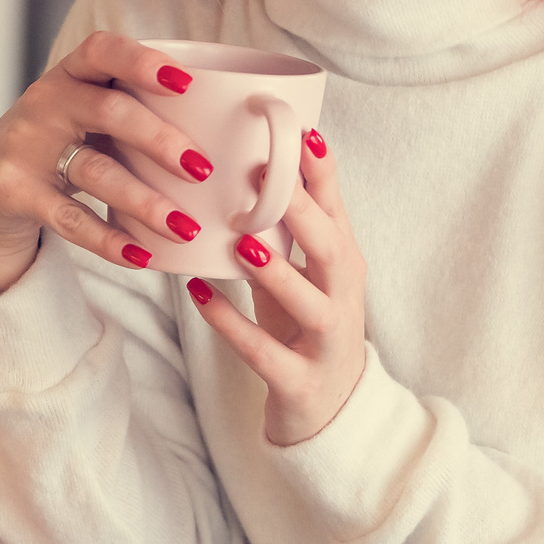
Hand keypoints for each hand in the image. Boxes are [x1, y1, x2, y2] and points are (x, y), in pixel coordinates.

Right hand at [0, 31, 211, 291]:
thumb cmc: (58, 148)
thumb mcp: (86, 119)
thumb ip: (136, 116)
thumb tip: (231, 138)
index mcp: (70, 76)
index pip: (101, 50)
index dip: (143, 60)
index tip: (187, 83)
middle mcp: (45, 103)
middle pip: (108, 110)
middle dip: (160, 139)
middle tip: (203, 169)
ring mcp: (25, 147)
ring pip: (93, 170)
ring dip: (144, 200)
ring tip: (186, 227)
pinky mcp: (13, 192)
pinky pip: (68, 218)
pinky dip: (108, 239)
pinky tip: (142, 256)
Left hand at [185, 131, 367, 445]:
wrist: (332, 412)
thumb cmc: (306, 328)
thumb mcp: (302, 275)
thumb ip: (283, 230)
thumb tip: (243, 164)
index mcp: (343, 265)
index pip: (338, 211)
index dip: (323, 173)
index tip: (302, 131)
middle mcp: (342, 299)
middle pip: (333, 250)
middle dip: (302, 212)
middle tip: (262, 176)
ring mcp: (325, 343)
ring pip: (309, 304)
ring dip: (276, 271)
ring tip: (240, 242)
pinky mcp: (299, 382)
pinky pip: (264, 353)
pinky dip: (232, 325)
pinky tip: (200, 298)